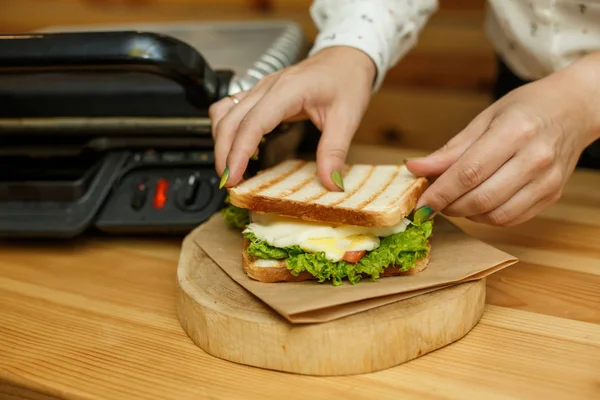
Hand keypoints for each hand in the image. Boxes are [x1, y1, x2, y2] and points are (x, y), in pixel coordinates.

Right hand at [209, 46, 375, 190]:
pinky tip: (236, 149)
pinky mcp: (258, 94)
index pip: (253, 123)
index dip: (239, 152)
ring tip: (230, 169)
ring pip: (224, 114)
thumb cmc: (347, 80)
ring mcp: (260, 89)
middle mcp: (267, 87)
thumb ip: (334, 151)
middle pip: (230, 120)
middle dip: (224, 154)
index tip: (233, 177)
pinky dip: (226, 131)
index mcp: (288, 89)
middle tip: (229, 183)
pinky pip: (229, 109)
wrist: (345, 57)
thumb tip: (330, 183)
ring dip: (221, 142)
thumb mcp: (347, 117)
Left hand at [407, 52, 599, 225]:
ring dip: (467, 214)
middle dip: (449, 206)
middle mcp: (535, 158)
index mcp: (515, 132)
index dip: (440, 193)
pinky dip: (487, 218)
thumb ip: (451, 149)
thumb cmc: (526, 109)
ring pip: (496, 215)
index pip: (469, 173)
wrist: (574, 109)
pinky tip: (478, 204)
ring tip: (455, 201)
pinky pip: (512, 219)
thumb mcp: (485, 119)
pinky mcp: (552, 195)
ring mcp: (547, 180)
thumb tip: (416, 168)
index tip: (420, 205)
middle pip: (481, 198)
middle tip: (434, 203)